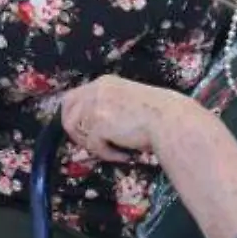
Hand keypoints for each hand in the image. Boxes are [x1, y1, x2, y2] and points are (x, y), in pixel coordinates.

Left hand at [60, 76, 181, 161]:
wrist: (169, 120)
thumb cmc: (158, 114)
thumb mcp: (127, 100)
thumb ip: (108, 106)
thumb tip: (94, 126)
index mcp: (104, 83)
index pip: (73, 97)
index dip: (73, 117)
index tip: (82, 132)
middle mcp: (96, 90)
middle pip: (67, 112)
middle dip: (75, 132)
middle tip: (92, 145)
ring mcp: (95, 106)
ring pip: (78, 131)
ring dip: (94, 145)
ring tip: (113, 150)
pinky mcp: (98, 123)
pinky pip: (93, 145)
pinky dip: (107, 154)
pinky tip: (124, 154)